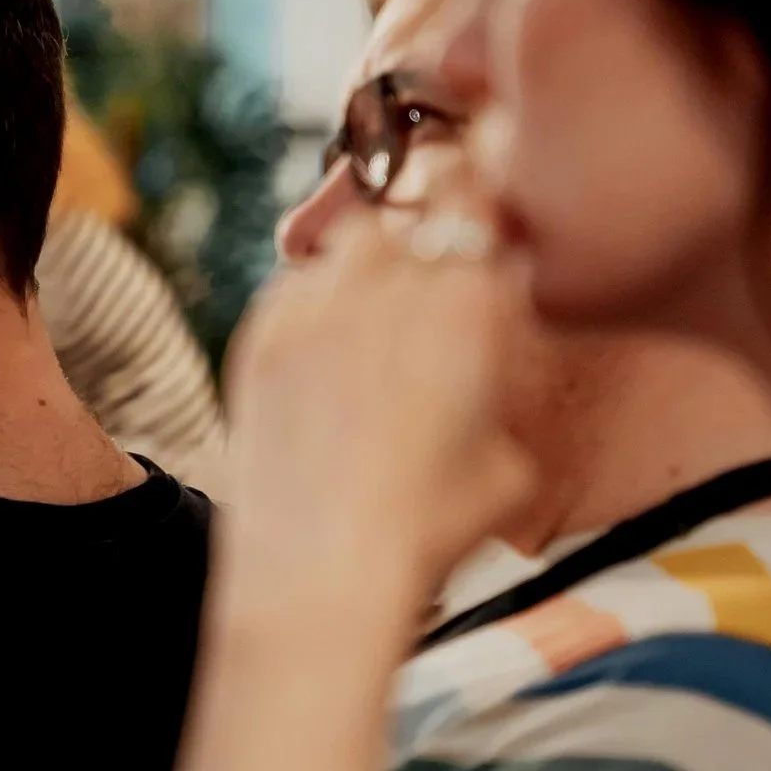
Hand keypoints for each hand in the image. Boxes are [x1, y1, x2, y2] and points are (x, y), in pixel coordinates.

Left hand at [220, 185, 533, 633]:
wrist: (322, 571)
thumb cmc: (428, 531)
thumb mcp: (509, 467)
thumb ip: (503, 397)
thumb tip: (491, 381)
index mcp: (466, 309)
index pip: (474, 198)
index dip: (477, 200)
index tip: (479, 219)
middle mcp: (389, 292)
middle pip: (410, 212)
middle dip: (425, 230)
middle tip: (430, 273)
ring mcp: (316, 310)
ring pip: (350, 240)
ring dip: (371, 258)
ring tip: (378, 311)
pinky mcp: (261, 338)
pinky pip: (295, 283)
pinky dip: (316, 298)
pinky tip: (328, 349)